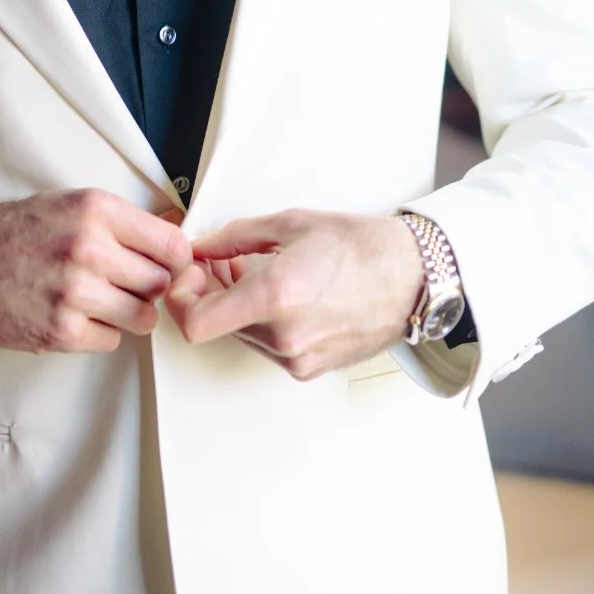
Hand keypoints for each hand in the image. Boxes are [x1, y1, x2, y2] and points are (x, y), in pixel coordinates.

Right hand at [0, 189, 191, 353]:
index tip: (170, 265)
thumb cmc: (20, 231)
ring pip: (142, 317)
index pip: (172, 244)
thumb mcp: (74, 204)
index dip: (177, 259)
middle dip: (149, 286)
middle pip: (160, 283)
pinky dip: (100, 332)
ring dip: (128, 312)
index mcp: (96, 210)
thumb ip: (125, 220)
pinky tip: (78, 314)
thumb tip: (179, 228)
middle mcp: (88, 249)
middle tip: (128, 282)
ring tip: (102, 299)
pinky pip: (111, 340)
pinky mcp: (61, 331)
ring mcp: (74, 293)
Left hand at [164, 209, 423, 380]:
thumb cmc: (361, 246)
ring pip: (239, 335)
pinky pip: (267, 347)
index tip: (188, 277)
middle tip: (220, 264)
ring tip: (257, 273)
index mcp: (276, 295)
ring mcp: (297, 359)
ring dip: (236, 308)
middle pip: (215, 326)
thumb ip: (232, 237)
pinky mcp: (309, 369)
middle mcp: (284, 336)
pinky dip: (262, 322)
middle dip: (209, 293)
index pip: (195, 323)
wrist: (414, 277)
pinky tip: (282, 296)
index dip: (180, 300)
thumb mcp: (290, 223)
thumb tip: (199, 248)